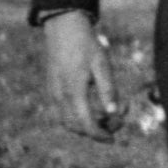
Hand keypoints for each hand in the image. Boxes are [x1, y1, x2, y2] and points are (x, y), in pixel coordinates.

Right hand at [43, 11, 118, 138]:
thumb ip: (108, 90)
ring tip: (107, 116)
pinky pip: (62, 111)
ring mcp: (53, 92)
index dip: (100, 135)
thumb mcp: (102, 64)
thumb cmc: (86, 44)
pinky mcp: (52, 88)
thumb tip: (114, 112)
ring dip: (85, 125)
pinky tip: (93, 107)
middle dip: (95, 131)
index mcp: (73, 91)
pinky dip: (77, 116)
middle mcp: (59, 95)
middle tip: (116, 123)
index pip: (85, 124)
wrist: (63, 28)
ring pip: (66, 121)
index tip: (113, 139)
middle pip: (75, 127)